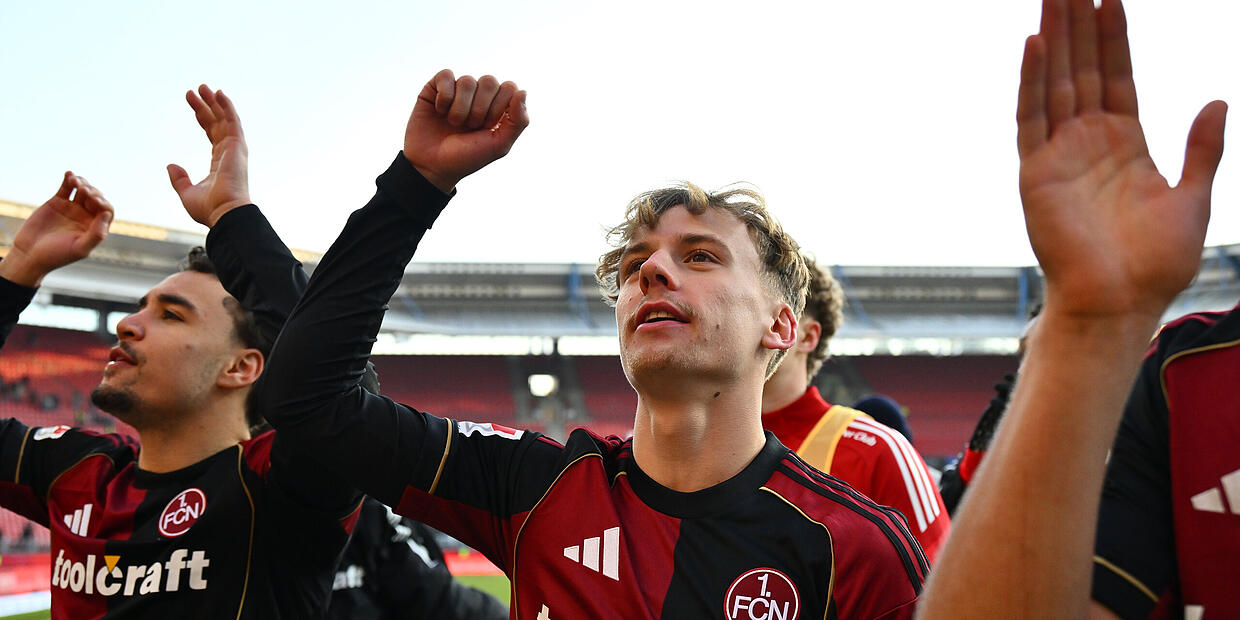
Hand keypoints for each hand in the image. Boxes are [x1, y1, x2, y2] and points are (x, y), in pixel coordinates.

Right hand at [0, 172, 112, 286]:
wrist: (30, 253)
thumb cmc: (57, 255)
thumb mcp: (80, 248)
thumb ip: (96, 234)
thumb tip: (106, 214)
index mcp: (95, 227)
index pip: (107, 210)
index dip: (103, 203)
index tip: (94, 200)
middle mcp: (86, 216)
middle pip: (96, 198)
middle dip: (92, 192)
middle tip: (84, 190)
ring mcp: (72, 208)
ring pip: (82, 190)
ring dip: (82, 183)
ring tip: (76, 182)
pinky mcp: (58, 202)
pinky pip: (66, 188)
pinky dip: (69, 180)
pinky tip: (69, 174)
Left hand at [167, 84, 251, 227]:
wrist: (225, 212)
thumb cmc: (210, 208)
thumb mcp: (188, 193)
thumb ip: (179, 179)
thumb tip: (170, 165)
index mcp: (220, 163)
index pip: (212, 134)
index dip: (202, 118)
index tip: (194, 105)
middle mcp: (230, 153)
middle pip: (217, 123)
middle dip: (207, 105)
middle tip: (196, 89)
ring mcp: (235, 149)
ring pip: (225, 119)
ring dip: (215, 102)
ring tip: (203, 86)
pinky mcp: (238, 146)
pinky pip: (232, 121)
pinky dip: (227, 106)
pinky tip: (219, 93)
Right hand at [403, 69, 528, 191]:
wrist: (432, 166)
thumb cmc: (467, 157)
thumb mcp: (499, 145)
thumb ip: (518, 121)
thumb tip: (523, 91)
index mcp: (497, 106)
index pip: (509, 87)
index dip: (499, 107)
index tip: (488, 127)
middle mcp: (478, 95)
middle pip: (489, 81)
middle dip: (480, 109)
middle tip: (471, 127)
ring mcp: (457, 90)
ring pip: (467, 80)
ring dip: (461, 108)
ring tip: (454, 123)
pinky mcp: (435, 88)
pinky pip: (446, 75)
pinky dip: (445, 97)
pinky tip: (440, 112)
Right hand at [1017, 0, 1225, 320]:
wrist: (1119, 301)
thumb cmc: (1155, 263)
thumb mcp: (1194, 198)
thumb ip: (1203, 149)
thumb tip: (1217, 99)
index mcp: (1124, 144)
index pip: (1117, 76)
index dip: (1115, 37)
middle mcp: (1087, 142)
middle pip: (1082, 69)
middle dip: (1078, 24)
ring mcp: (1058, 154)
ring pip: (1055, 82)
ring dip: (1055, 38)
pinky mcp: (1035, 172)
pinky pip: (1032, 116)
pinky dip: (1033, 79)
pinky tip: (1036, 43)